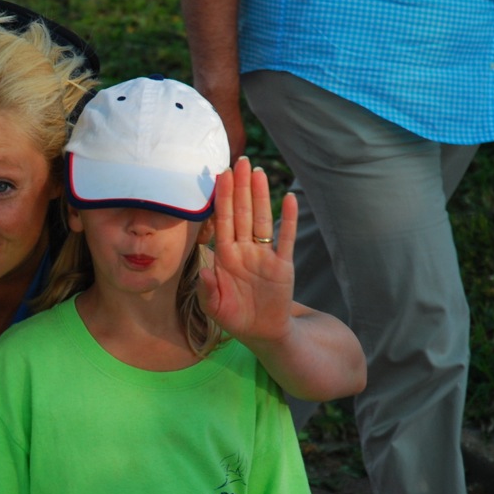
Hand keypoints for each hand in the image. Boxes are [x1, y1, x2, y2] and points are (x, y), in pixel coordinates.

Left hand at [199, 156, 296, 344]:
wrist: (262, 333)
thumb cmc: (235, 317)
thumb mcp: (214, 308)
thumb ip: (206, 290)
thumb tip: (203, 269)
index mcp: (225, 257)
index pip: (223, 221)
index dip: (222, 198)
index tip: (220, 175)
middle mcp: (244, 250)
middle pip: (242, 213)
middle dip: (240, 187)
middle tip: (240, 161)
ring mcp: (264, 255)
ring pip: (262, 219)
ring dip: (261, 196)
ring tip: (258, 173)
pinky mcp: (283, 265)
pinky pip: (286, 238)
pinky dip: (289, 219)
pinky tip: (290, 198)